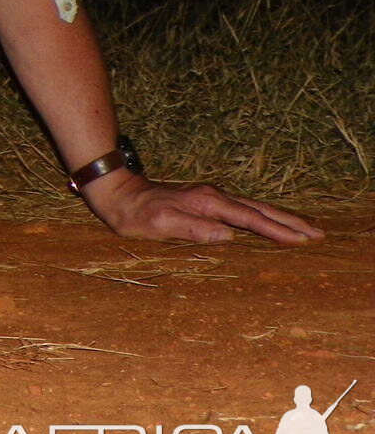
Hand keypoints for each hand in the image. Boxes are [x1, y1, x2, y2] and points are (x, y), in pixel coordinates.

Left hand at [81, 169, 323, 244]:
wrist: (117, 193)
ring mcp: (209, 197)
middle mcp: (212, 196)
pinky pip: (241, 209)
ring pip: (252, 207)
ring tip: (304, 228)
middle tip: (318, 233)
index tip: (300, 240)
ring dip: (279, 218)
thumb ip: (193, 230)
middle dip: (288, 221)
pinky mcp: (205, 201)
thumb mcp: (159, 225)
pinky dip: (261, 215)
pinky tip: (268, 222)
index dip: (275, 230)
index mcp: (206, 203)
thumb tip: (228, 235)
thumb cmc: (135, 214)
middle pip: (258, 209)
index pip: (249, 219)